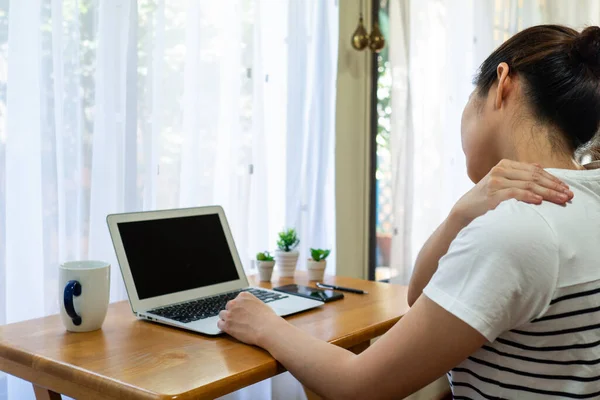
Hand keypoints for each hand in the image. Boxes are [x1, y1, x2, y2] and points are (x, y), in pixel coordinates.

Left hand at [218, 292, 282, 345]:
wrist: (268, 329)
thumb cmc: (267, 318)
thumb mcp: (260, 304)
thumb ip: (250, 303)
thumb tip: (247, 308)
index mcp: (243, 296)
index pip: (236, 300)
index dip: (238, 308)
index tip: (242, 313)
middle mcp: (234, 303)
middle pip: (228, 307)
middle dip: (232, 313)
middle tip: (239, 320)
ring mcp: (230, 314)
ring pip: (222, 315)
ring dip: (227, 319)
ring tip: (235, 325)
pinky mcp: (227, 325)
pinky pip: (219, 324)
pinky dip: (223, 326)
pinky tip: (229, 329)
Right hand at [452, 159, 572, 223]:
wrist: (466, 209)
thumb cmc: (486, 198)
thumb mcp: (501, 182)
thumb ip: (519, 174)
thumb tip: (539, 167)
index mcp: (504, 165)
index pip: (534, 170)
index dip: (552, 178)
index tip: (565, 187)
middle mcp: (500, 170)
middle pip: (533, 176)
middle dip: (553, 186)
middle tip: (568, 195)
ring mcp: (496, 181)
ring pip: (528, 184)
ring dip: (547, 193)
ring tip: (560, 199)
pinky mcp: (493, 193)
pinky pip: (515, 193)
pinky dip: (529, 196)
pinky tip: (540, 201)